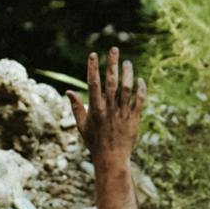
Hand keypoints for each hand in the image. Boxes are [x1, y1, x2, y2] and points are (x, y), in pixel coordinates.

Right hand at [72, 47, 144, 170]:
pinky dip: (140, 89)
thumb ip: (76, 107)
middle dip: (112, 64)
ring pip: (127, 88)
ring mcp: (123, 113)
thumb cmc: (94, 142)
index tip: (93, 54)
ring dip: (127, 73)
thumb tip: (68, 92)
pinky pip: (139, 100)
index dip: (93, 68)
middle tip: (114, 49)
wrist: (111, 159)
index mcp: (95, 109)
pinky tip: (140, 79)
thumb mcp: (82, 125)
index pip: (93, 84)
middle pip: (111, 82)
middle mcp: (109, 109)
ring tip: (127, 62)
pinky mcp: (134, 118)